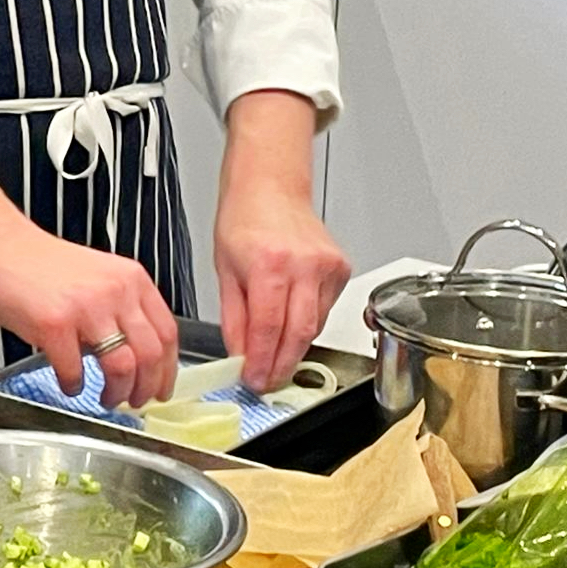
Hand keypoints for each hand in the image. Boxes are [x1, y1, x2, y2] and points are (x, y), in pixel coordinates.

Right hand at [0, 233, 179, 408]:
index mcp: (130, 279)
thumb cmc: (38, 262)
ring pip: (122, 367)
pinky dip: (74, 386)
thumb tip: (134, 352)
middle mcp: (114, 291)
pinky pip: (75, 371)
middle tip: (134, 401)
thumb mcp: (95, 275)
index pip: (167, 333)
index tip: (160, 387)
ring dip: (116, 393)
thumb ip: (119, 306)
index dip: (168, 369)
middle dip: (145, 388)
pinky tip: (69, 384)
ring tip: (105, 398)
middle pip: (151, 355)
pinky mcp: (54, 324)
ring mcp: (85, 308)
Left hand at [215, 183, 349, 392]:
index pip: (269, 328)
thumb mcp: (224, 269)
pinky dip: (307, 322)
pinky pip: (326, 309)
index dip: (263, 361)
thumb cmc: (245, 219)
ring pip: (315, 325)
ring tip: (274, 355)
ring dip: (295, 346)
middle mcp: (303, 265)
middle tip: (268, 380)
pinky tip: (291, 321)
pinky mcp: (341, 269)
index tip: (254, 379)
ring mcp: (327, 266)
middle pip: (300, 333)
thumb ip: (234, 318)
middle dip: (283, 365)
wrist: (271, 187)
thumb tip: (239, 354)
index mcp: (270, 263)